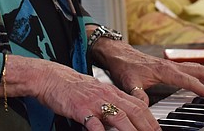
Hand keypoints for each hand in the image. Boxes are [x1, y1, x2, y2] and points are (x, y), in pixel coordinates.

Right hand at [6, 55, 160, 129]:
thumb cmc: (73, 87)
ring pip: (119, 117)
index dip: (152, 120)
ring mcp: (95, 102)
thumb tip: (128, 116)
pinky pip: (94, 123)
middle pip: (135, 112)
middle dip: (148, 127)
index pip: (139, 106)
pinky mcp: (80, 109)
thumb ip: (113, 102)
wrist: (51, 77)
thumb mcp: (98, 92)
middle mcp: (107, 96)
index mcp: (113, 92)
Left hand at [90, 39, 203, 103]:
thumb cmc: (123, 66)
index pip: (188, 80)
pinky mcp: (169, 65)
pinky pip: (190, 67)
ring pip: (197, 67)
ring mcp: (171, 64)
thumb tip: (145, 107)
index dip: (202, 89)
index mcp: (164, 70)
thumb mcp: (128, 83)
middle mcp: (171, 65)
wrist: (117, 53)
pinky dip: (202, 72)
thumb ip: (138, 96)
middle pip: (199, 70)